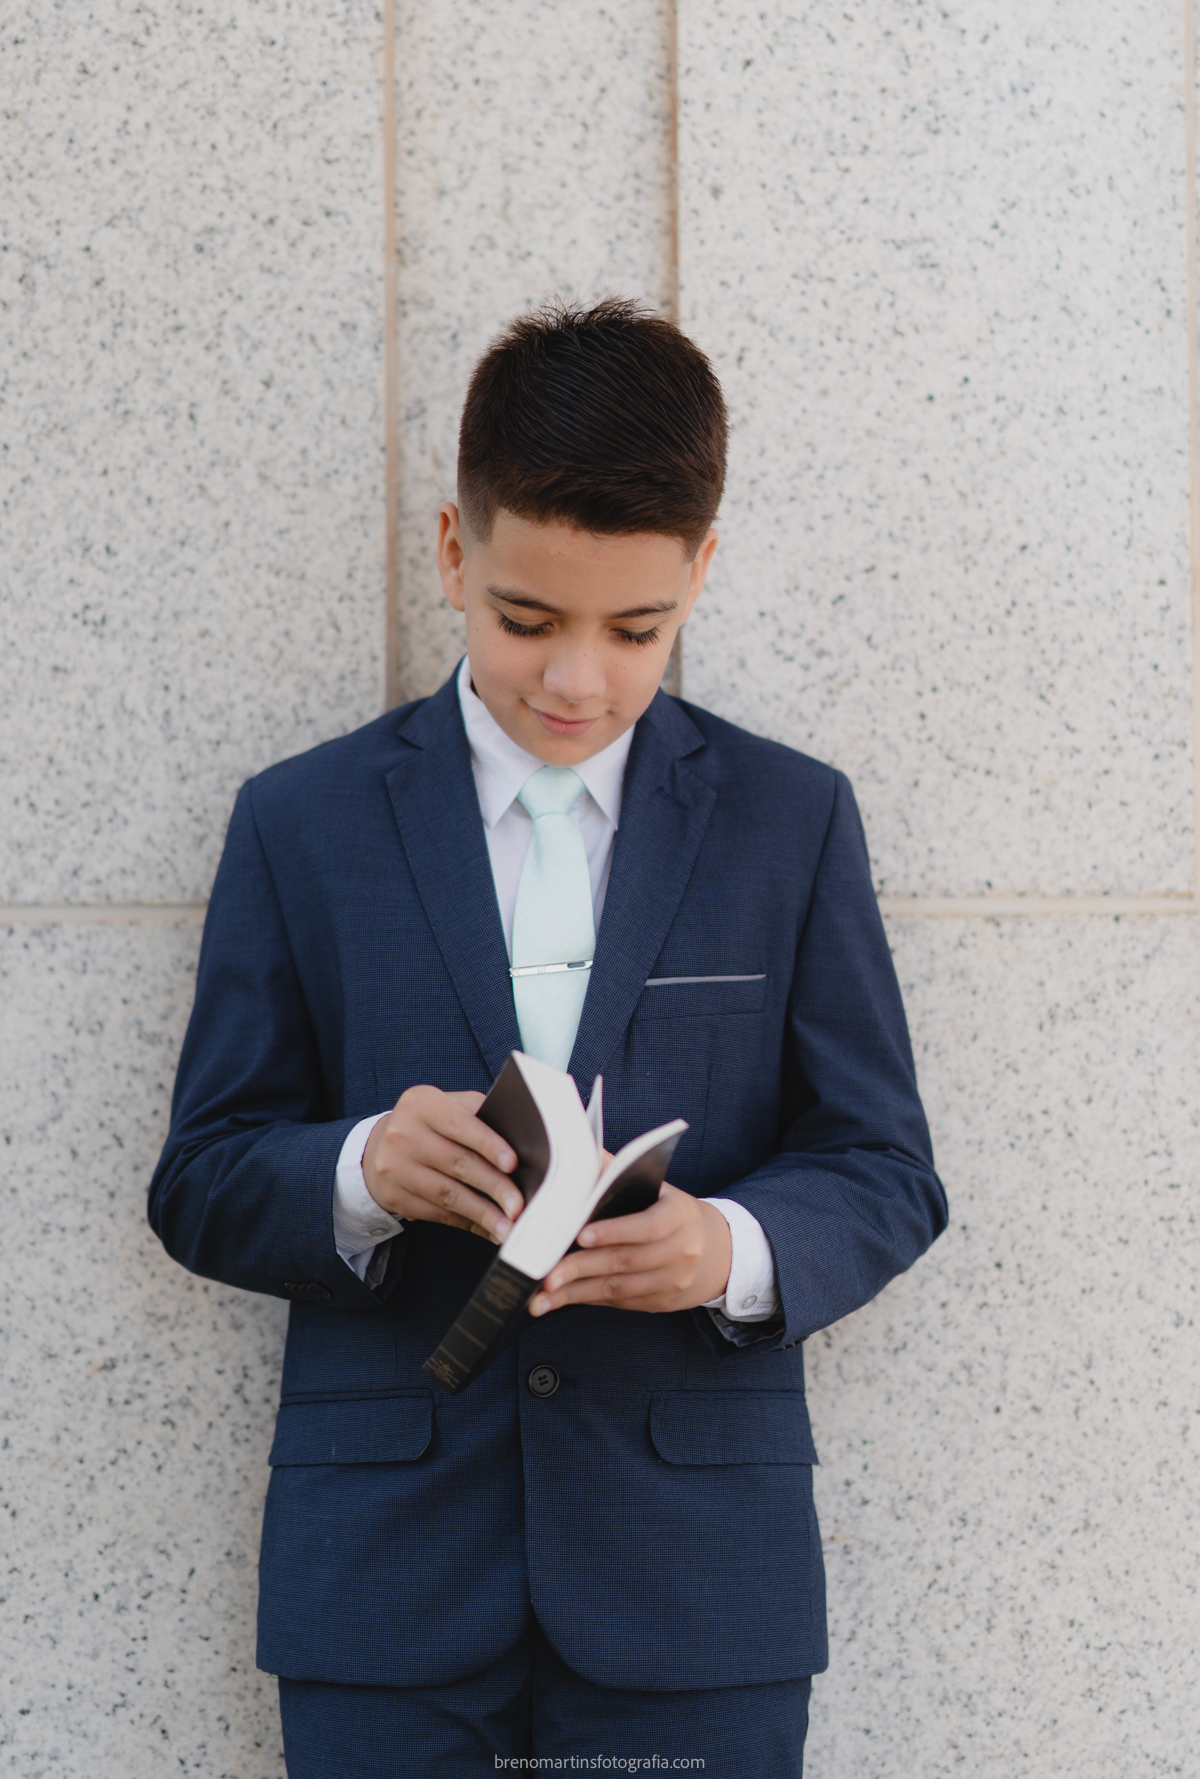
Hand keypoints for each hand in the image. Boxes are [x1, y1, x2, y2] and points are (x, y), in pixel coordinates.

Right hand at [362, 1086, 521, 1241]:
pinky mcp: (394, 1197)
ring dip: (483, 1213)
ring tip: (510, 1226)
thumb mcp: (449, 1108)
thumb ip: (480, 1117)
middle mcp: (402, 1134)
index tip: (514, 1165)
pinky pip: (437, 1214)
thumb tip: (523, 1146)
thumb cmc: (432, 1125)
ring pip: (447, 1194)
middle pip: (457, 1163)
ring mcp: (394, 1168)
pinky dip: (468, 1223)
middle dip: (494, 1186)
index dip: (489, 1144)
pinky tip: (490, 1229)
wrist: (381, 1146)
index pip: (460, 1124)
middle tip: (520, 1205)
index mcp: (421, 1104)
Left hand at [528, 1184, 731, 1316]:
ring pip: (619, 1288)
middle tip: (547, 1274)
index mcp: (680, 1215)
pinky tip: (560, 1300)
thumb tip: (584, 1154)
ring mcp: (673, 1281)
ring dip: (577, 1292)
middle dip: (582, 1268)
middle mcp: (682, 1251)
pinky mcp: (660, 1302)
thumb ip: (620, 1173)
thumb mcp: (656, 1188)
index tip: (581, 1237)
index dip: (614, 1232)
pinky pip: (619, 1302)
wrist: (714, 1252)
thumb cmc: (671, 1212)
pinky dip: (587, 1300)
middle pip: (626, 1261)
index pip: (648, 1226)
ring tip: (543, 1296)